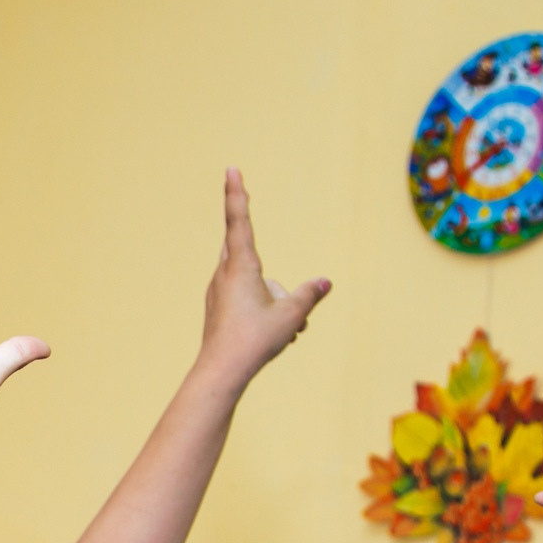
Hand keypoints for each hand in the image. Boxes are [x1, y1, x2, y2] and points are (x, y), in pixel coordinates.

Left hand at [197, 171, 329, 380]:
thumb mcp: (291, 315)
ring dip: (270, 293)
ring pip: (251, 279)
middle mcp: (224, 275)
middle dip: (247, 233)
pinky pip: (246, 298)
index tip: (231, 170)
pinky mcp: (218, 310)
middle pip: (240, 244)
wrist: (221, 372)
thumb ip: (308, 295)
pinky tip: (274, 334)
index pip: (239, 221)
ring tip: (285, 326)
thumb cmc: (254, 340)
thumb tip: (324, 282)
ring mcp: (218, 293)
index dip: (237, 194)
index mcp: (240, 266)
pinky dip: (262, 307)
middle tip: (239, 197)